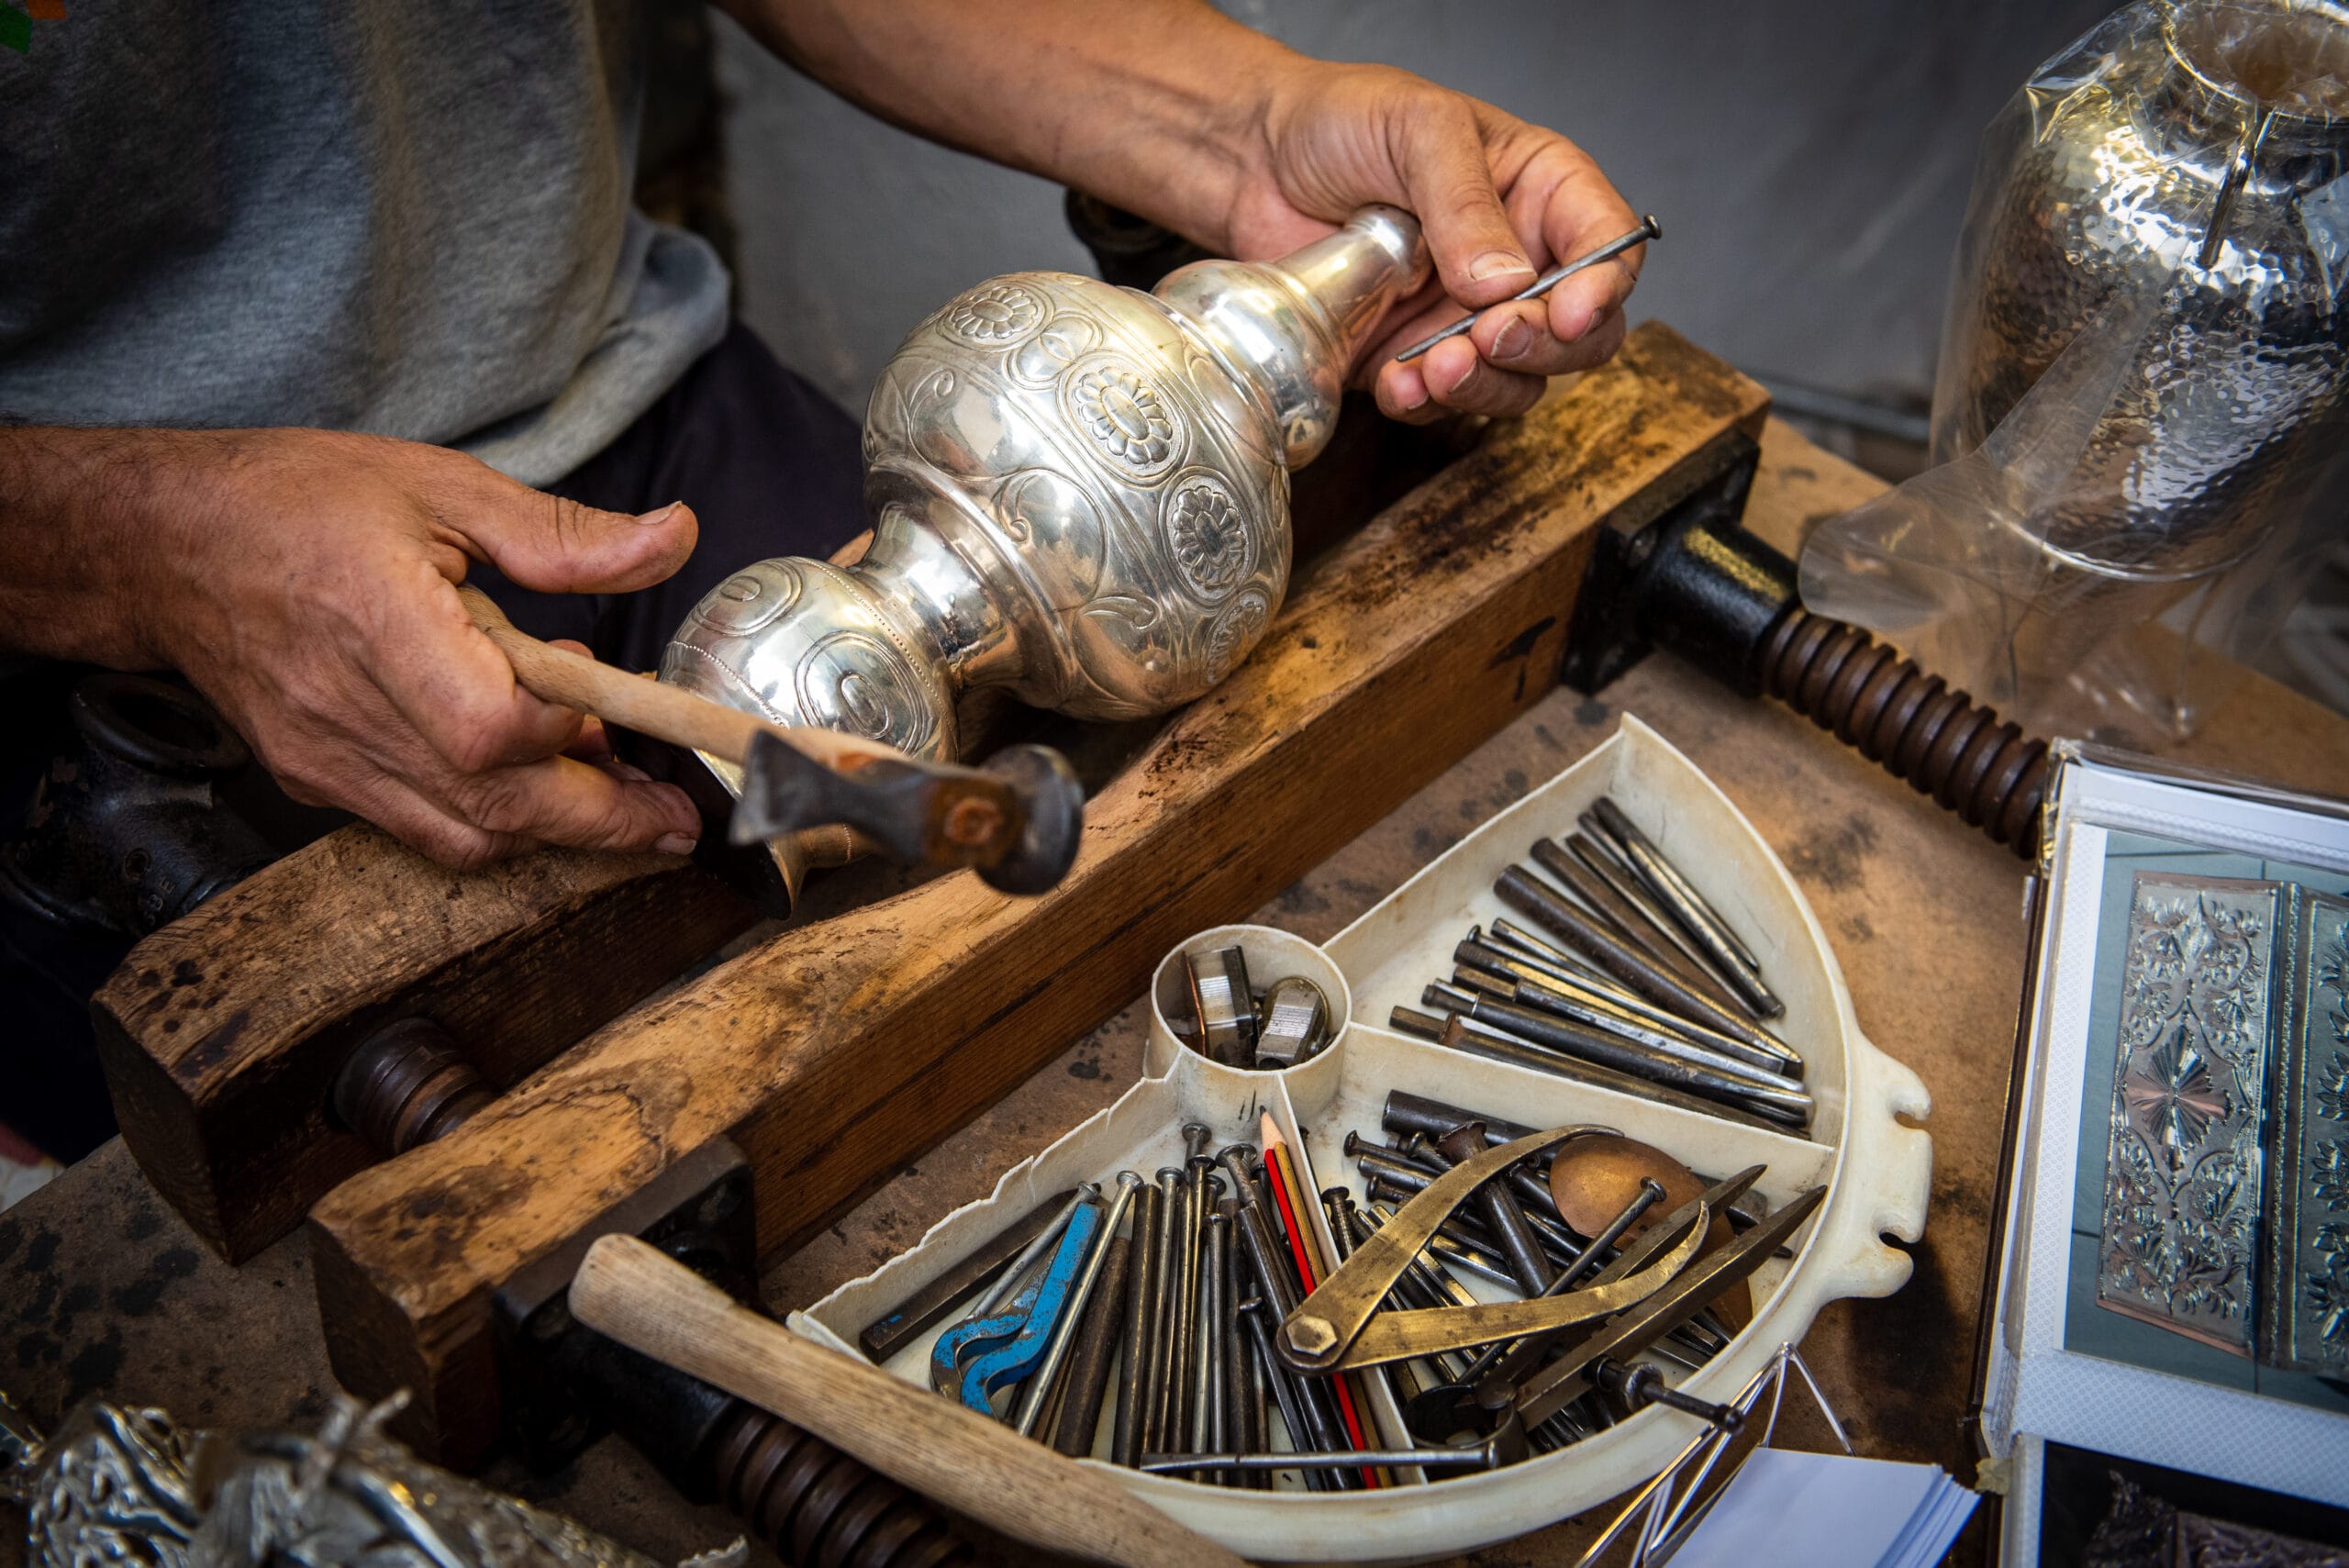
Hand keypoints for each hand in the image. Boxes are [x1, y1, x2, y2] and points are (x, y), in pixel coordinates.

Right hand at [137, 430, 704, 868]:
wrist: (163, 543)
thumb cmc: (296, 501)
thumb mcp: (440, 486)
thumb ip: (563, 534)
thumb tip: (671, 540)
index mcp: (380, 626)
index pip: (491, 732)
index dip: (568, 734)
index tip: (616, 705)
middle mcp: (349, 714)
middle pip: (496, 808)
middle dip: (604, 821)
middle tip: (676, 817)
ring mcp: (329, 761)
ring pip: (464, 838)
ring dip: (554, 831)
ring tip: (621, 798)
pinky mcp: (317, 782)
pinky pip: (423, 831)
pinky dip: (492, 821)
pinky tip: (532, 781)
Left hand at [1224, 62, 1644, 422]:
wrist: (1254, 160)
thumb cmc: (1342, 120)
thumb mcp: (1418, 129)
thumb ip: (1465, 201)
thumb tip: (1504, 283)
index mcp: (1541, 193)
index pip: (1607, 248)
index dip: (1603, 288)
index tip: (1571, 312)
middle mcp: (1517, 261)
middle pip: (1578, 335)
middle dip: (1542, 346)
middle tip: (1491, 336)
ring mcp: (1464, 316)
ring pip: (1517, 381)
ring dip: (1485, 386)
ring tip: (1436, 366)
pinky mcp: (1409, 355)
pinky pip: (1440, 401)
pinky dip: (1426, 403)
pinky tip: (1398, 382)